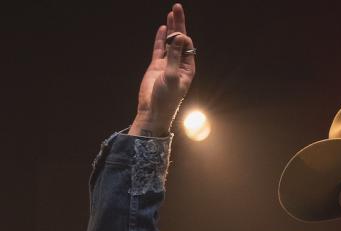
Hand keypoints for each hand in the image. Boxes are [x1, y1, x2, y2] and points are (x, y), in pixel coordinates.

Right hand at [131, 4, 197, 135]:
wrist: (152, 111)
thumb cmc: (166, 99)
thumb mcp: (172, 76)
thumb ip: (175, 57)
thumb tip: (179, 38)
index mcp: (187, 67)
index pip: (188, 45)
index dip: (183, 37)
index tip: (178, 36)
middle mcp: (179, 63)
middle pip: (180, 39)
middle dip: (179, 24)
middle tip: (177, 7)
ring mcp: (167, 64)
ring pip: (169, 42)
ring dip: (171, 28)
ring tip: (171, 13)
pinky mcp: (156, 66)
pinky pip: (159, 49)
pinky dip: (160, 38)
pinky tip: (163, 28)